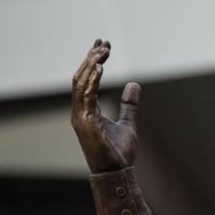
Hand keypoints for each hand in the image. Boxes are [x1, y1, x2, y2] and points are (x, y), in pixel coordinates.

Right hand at [71, 39, 141, 173]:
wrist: (117, 172)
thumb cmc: (119, 152)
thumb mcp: (128, 123)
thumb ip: (129, 104)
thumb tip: (133, 84)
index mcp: (87, 110)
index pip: (87, 80)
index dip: (93, 61)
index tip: (103, 45)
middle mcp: (80, 111)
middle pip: (81, 77)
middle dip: (91, 58)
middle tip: (103, 42)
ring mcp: (80, 116)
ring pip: (81, 83)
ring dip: (91, 64)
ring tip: (103, 50)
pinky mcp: (85, 121)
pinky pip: (86, 95)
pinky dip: (92, 79)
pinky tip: (100, 66)